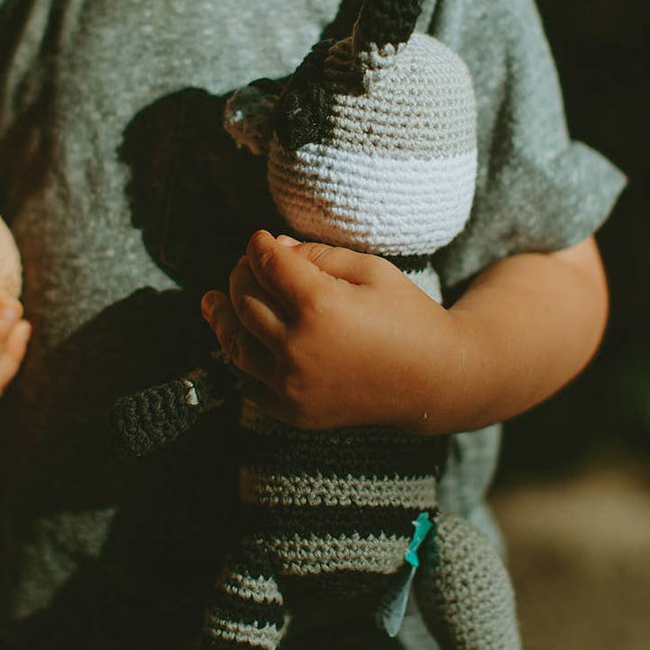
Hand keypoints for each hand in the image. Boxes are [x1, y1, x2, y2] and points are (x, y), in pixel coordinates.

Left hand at [201, 231, 464, 432]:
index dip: (258, 245)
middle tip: (246, 265)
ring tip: (215, 301)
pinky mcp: (294, 411)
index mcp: (318, 305)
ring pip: (235, 343)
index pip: (266, 264)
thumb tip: (274, 248)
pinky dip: (240, 358)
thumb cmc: (407, 315)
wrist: (434, 379)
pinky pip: (249, 381)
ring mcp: (292, 385)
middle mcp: (297, 347)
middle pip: (245, 300)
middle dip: (240, 275)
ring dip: (224, 317)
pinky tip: (239, 340)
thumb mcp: (370, 270)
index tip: (259, 238)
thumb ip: (318, 255)